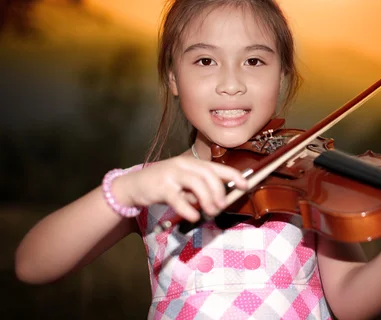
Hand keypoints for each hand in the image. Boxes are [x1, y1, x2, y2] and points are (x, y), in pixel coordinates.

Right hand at [111, 156, 248, 221]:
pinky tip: (193, 217)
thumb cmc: (163, 185)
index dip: (233, 175)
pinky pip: (177, 197)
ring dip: (208, 199)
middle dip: (219, 191)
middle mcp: (183, 165)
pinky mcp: (160, 186)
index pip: (216, 167)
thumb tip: (220, 201)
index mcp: (192, 163)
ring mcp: (171, 174)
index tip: (245, 185)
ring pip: (196, 183)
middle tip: (222, 206)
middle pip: (208, 174)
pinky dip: (188, 208)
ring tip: (211, 212)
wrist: (134, 185)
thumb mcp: (184, 184)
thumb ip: (200, 190)